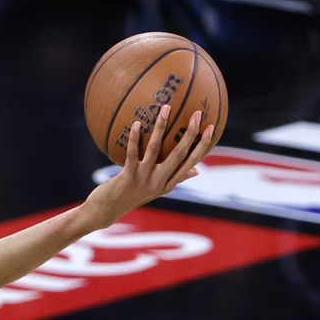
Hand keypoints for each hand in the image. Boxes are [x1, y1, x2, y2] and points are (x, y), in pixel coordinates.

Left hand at [80, 104, 214, 229]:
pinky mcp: (128, 177)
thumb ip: (176, 179)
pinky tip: (136, 123)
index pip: (191, 161)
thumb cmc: (132, 196)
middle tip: (196, 113)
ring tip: (166, 108)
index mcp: (169, 183)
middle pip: (179, 154)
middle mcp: (160, 181)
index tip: (212, 127)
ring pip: (155, 149)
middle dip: (190, 133)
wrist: (107, 211)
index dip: (203, 145)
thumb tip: (197, 171)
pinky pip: (132, 153)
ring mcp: (144, 179)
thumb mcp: (156, 190)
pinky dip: (135, 138)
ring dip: (161, 127)